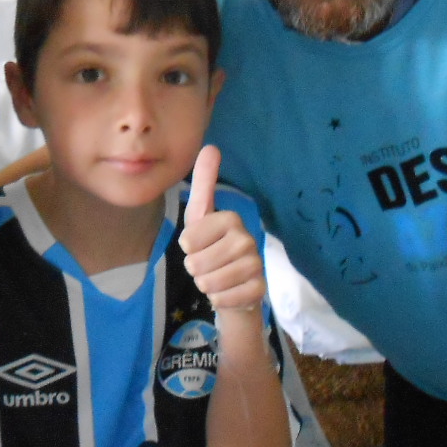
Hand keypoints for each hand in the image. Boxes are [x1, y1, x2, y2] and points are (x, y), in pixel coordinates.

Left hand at [179, 145, 265, 312]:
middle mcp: (246, 239)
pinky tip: (227, 292)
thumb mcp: (200, 216)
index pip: (189, 239)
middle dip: (195, 269)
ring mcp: (255, 265)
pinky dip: (219, 299)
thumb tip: (211, 146)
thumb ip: (204, 183)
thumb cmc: (213, 247)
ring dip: (206, 285)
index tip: (198, 245)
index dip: (188, 247)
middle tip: (208, 265)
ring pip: (209, 283)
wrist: (235, 285)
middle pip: (197, 264)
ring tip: (217, 278)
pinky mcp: (258, 290)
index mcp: (230, 218)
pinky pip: (223, 299)